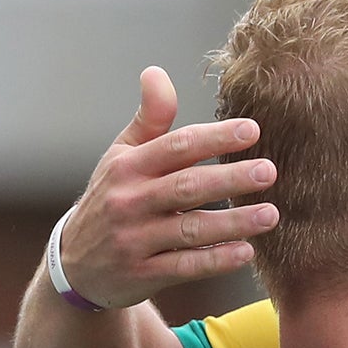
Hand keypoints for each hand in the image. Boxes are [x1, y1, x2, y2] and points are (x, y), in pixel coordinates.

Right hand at [56, 66, 279, 307]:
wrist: (76, 265)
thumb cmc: (113, 199)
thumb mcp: (121, 157)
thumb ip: (148, 120)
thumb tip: (156, 72)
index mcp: (128, 167)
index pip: (176, 146)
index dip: (214, 137)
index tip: (252, 130)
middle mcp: (129, 201)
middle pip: (187, 187)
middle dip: (230, 178)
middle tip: (270, 171)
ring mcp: (135, 240)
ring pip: (190, 229)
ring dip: (233, 223)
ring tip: (270, 215)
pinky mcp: (143, 275)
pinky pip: (185, 267)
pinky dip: (216, 260)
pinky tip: (246, 253)